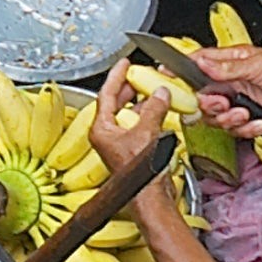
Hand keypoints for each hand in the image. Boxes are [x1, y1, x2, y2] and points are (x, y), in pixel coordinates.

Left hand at [88, 62, 162, 179]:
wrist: (150, 198)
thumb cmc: (139, 174)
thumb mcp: (147, 133)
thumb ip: (153, 110)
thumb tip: (159, 93)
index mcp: (101, 129)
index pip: (106, 94)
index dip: (116, 76)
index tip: (123, 64)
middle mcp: (107, 136)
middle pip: (115, 104)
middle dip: (129, 88)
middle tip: (139, 75)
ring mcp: (119, 144)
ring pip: (129, 116)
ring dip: (141, 103)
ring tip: (152, 91)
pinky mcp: (133, 152)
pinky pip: (139, 128)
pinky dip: (149, 118)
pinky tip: (160, 113)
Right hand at [188, 43, 261, 140]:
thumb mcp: (258, 64)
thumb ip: (227, 67)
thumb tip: (202, 63)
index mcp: (229, 61)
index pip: (197, 62)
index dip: (179, 68)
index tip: (167, 74)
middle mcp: (230, 81)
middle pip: (200, 94)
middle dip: (208, 103)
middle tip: (220, 103)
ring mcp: (237, 100)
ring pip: (214, 114)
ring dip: (227, 118)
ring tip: (243, 113)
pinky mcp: (246, 119)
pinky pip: (232, 128)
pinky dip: (245, 128)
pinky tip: (258, 121)